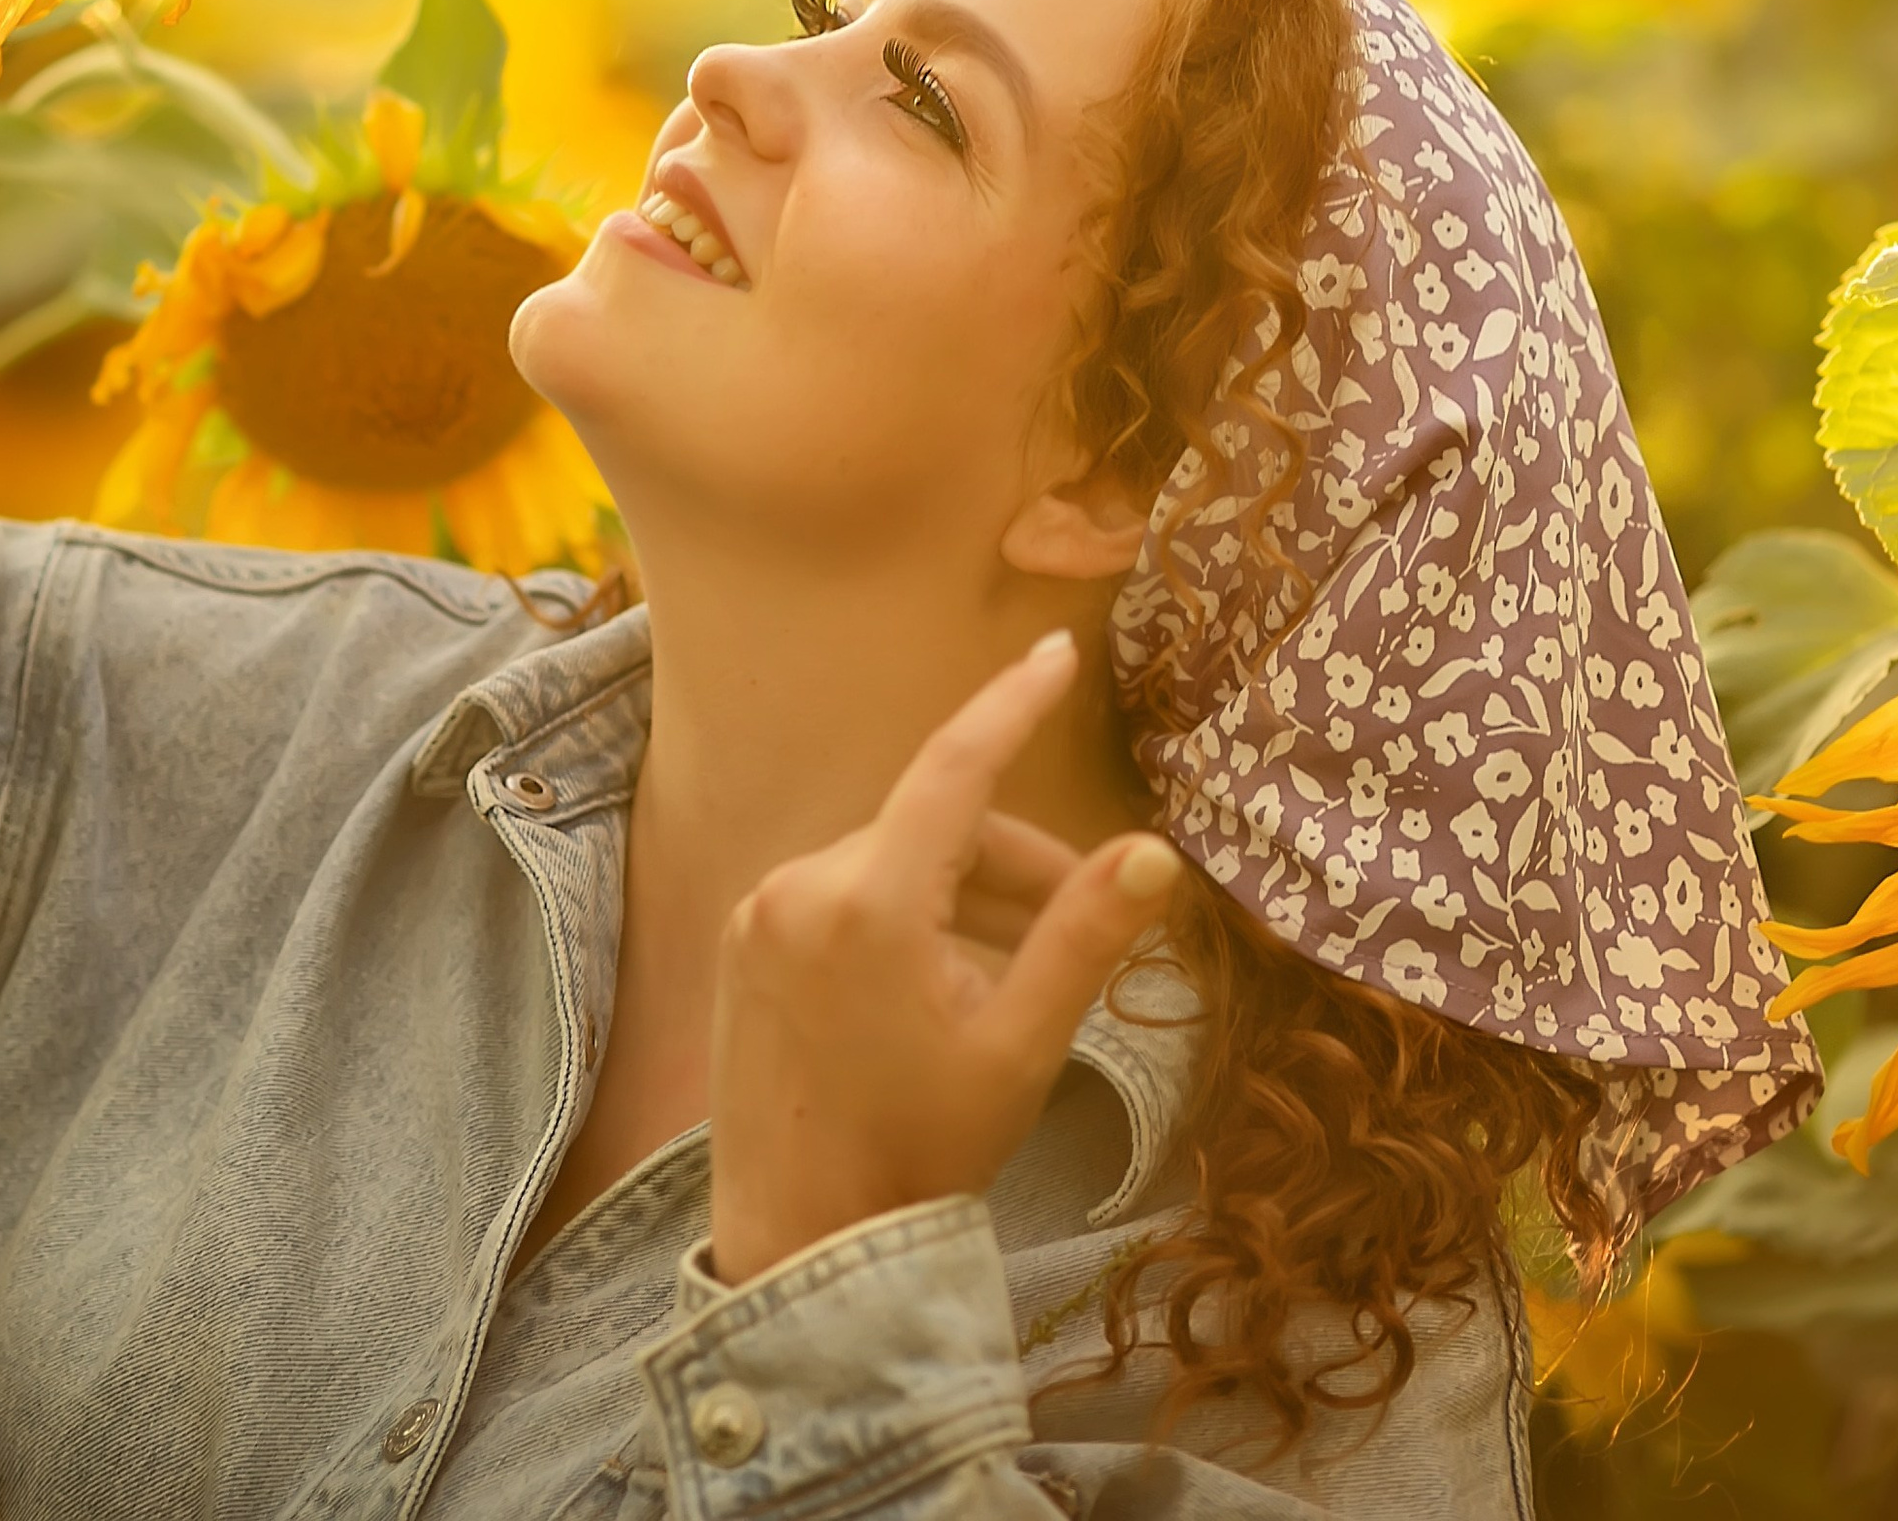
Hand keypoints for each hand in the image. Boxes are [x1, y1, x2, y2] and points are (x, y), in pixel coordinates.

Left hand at [705, 631, 1182, 1285]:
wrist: (803, 1244)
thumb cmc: (919, 1152)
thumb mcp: (1021, 1045)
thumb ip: (1085, 936)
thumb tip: (1157, 851)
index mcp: (869, 901)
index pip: (954, 767)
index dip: (1011, 705)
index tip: (1055, 652)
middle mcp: (800, 885)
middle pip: (933, 831)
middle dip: (1013, 867)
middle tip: (1078, 925)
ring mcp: (759, 913)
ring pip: (889, 864)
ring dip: (959, 896)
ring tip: (1008, 981)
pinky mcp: (740, 943)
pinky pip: (838, 897)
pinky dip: (900, 917)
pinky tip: (937, 991)